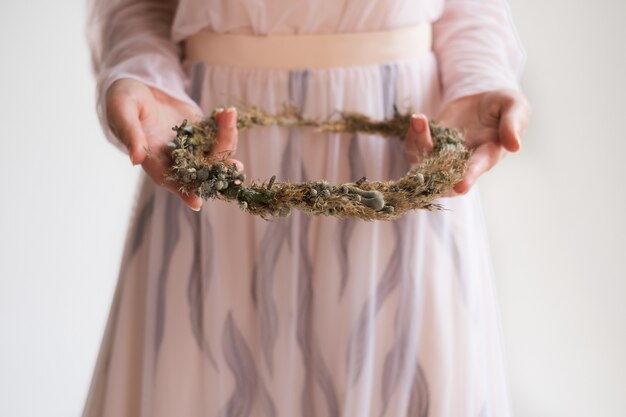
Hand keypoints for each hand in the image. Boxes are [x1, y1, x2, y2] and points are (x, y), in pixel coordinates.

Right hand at [106, 78, 242, 209]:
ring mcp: (191, 144)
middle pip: (199, 171)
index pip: (168, 180)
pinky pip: (217, 133)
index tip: (197, 202)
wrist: (138, 86)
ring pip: (213, 153)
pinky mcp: (201, 130)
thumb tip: (135, 159)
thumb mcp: (121, 111)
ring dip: (227, 143)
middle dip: (219, 171)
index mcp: (153, 159)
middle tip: (235, 166)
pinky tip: (228, 112)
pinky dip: (225, 126)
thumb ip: (129, 133)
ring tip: (230, 121)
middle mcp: (175, 157)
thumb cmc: (123, 100)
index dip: (183, 192)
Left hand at [404, 89, 529, 195]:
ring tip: (419, 121)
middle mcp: (463, 160)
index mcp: (487, 154)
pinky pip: (415, 148)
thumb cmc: (504, 105)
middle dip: (431, 166)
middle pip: (444, 175)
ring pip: (424, 162)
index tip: (460, 186)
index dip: (469, 177)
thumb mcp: (515, 107)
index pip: (477, 169)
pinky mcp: (431, 143)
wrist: (484, 100)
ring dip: (417, 146)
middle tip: (424, 138)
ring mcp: (444, 154)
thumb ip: (513, 124)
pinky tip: (417, 120)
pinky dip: (412, 138)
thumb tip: (514, 146)